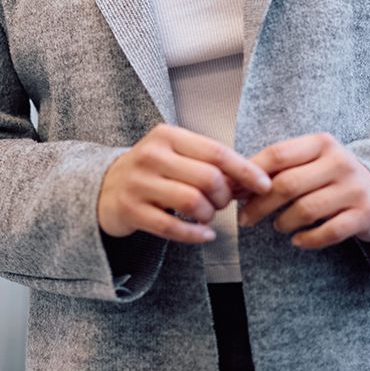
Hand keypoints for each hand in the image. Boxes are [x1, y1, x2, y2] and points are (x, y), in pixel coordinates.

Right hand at [98, 124, 270, 243]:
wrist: (105, 187)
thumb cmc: (151, 170)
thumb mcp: (176, 154)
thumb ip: (210, 162)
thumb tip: (253, 179)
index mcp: (167, 135)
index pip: (216, 151)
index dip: (245, 170)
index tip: (264, 184)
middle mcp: (152, 155)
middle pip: (208, 178)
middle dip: (224, 197)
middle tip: (222, 203)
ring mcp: (139, 183)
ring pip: (192, 203)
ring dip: (209, 216)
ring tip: (207, 216)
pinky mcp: (131, 210)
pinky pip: (173, 228)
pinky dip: (196, 235)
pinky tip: (204, 234)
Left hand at [236, 132, 369, 247]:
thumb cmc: (331, 177)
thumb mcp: (310, 162)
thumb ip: (277, 168)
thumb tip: (235, 184)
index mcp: (321, 143)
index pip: (278, 154)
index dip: (251, 175)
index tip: (235, 192)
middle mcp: (339, 162)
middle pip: (287, 184)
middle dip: (260, 204)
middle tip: (245, 219)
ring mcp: (354, 189)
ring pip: (306, 209)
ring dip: (283, 222)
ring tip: (277, 226)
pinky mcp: (365, 215)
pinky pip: (329, 232)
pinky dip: (308, 239)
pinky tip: (297, 240)